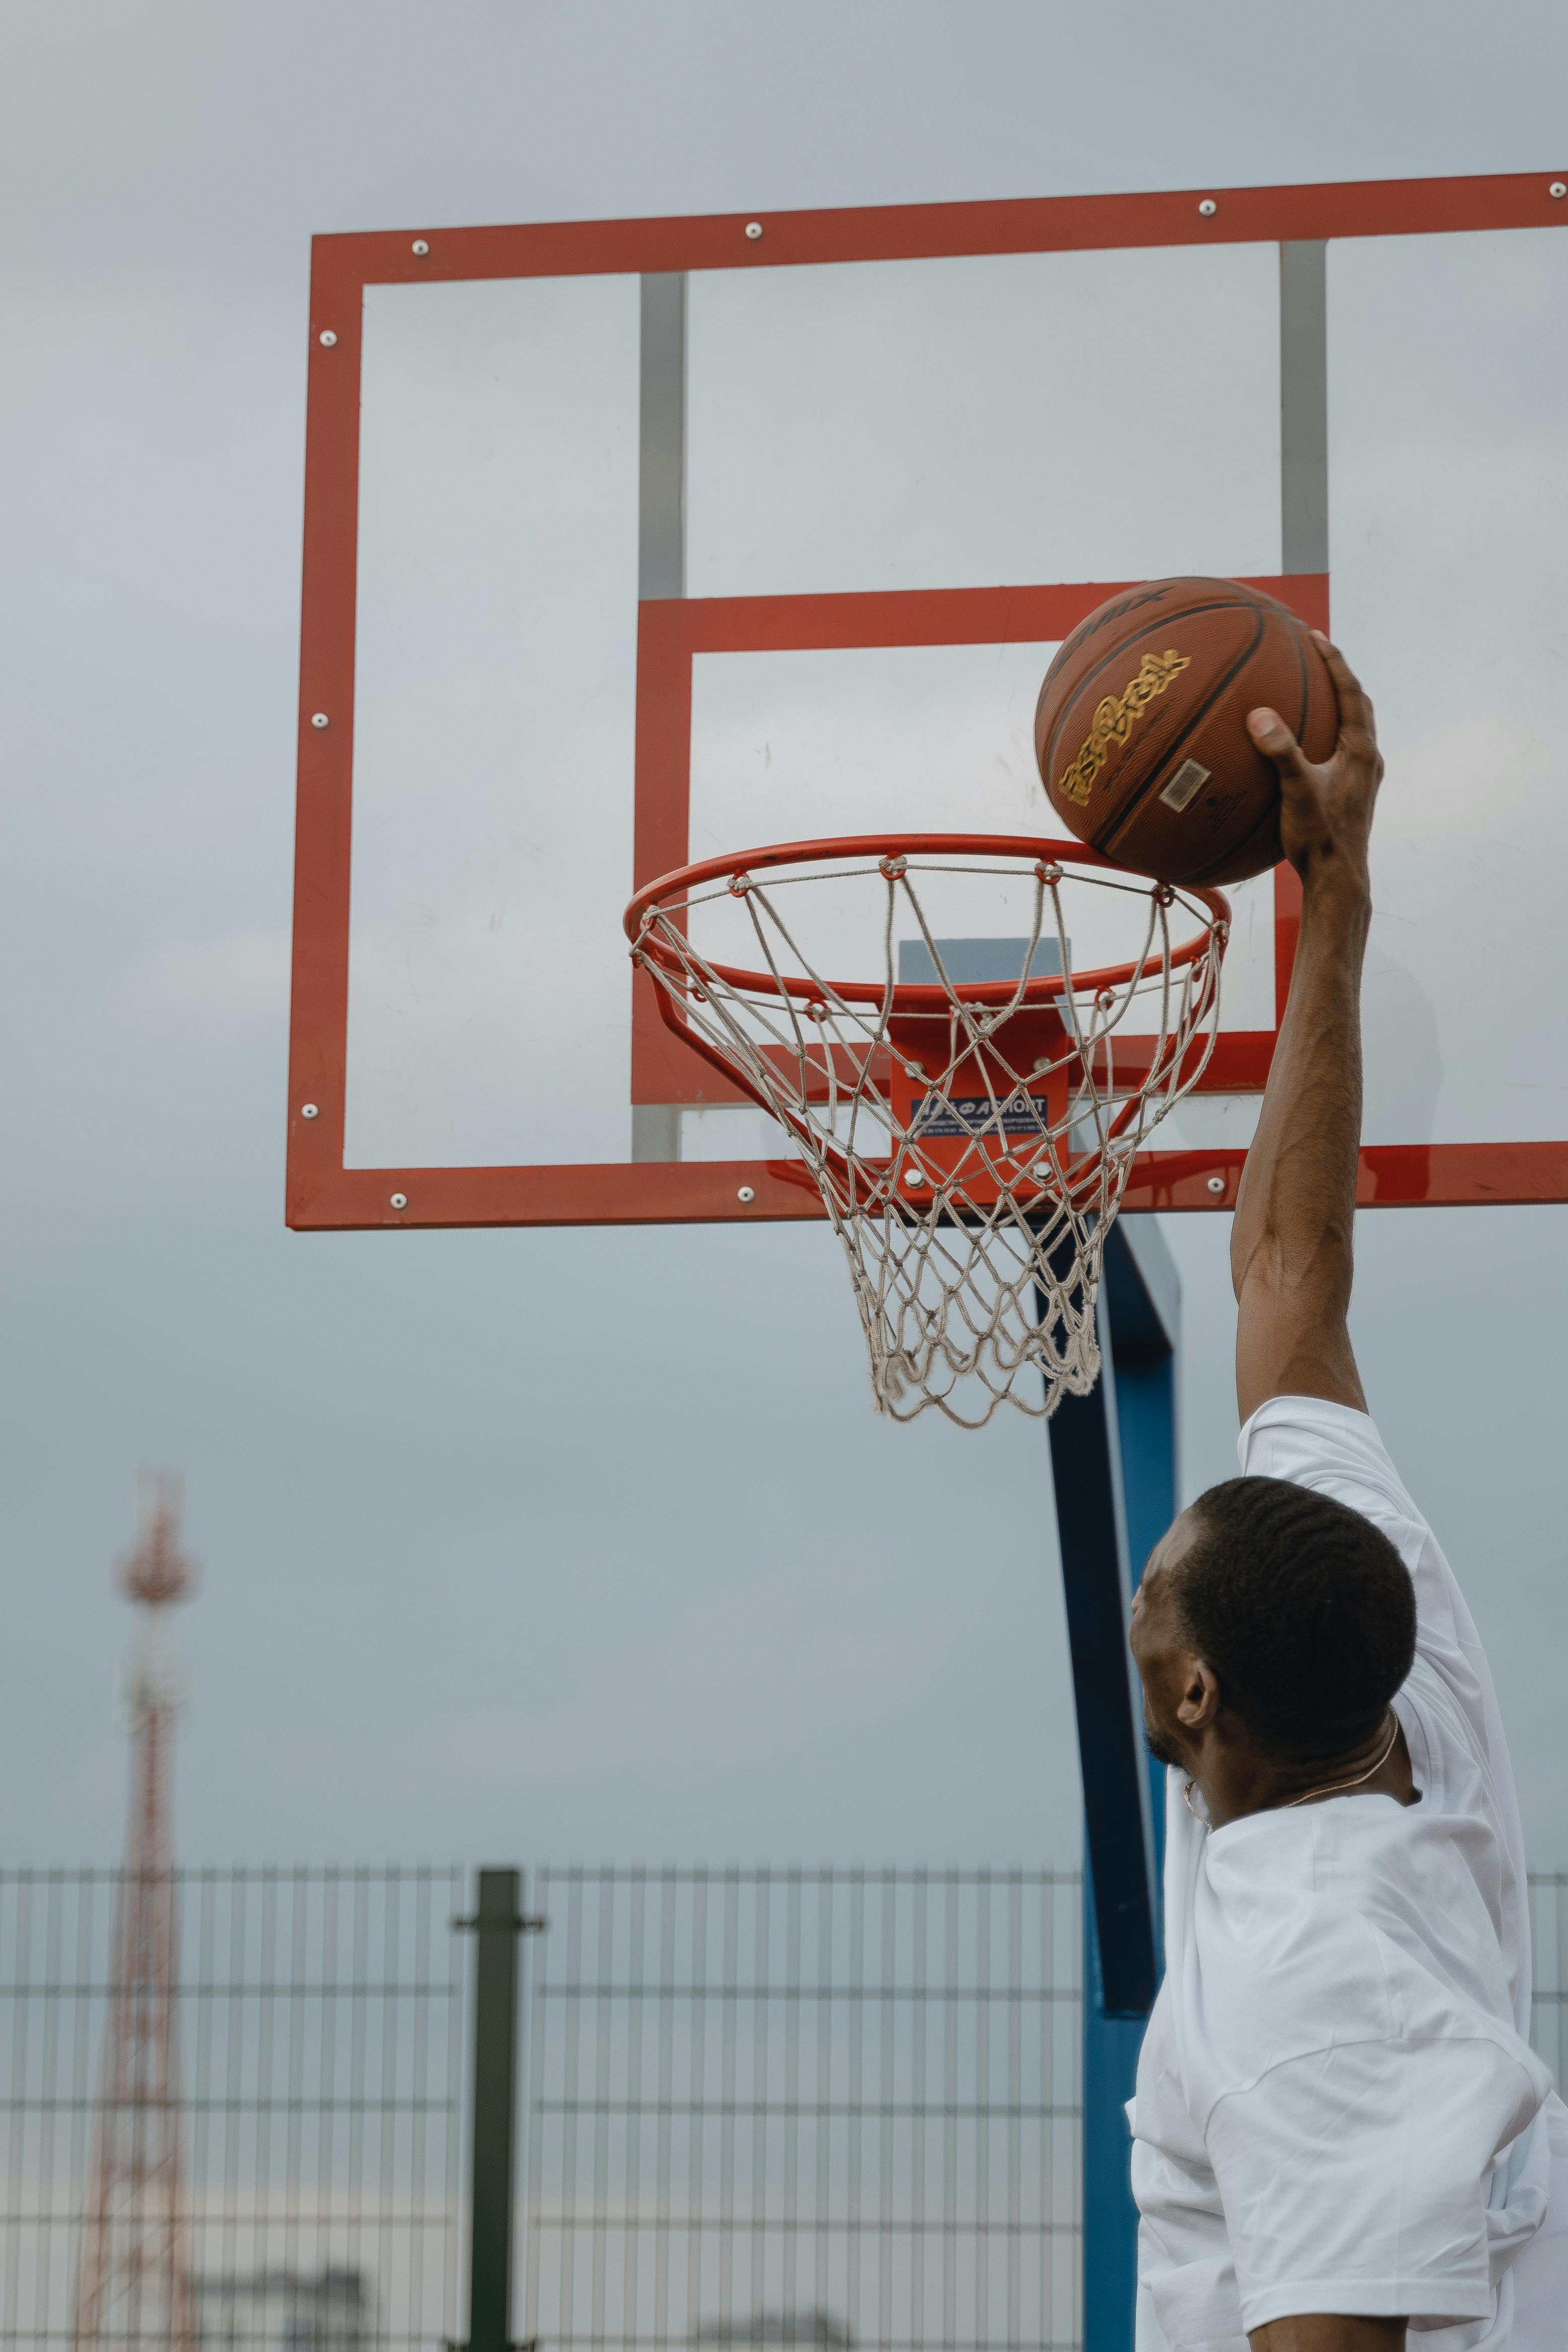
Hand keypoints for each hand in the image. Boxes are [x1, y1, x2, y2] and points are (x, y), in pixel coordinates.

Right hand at [1246, 634, 1382, 888]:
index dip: (1333, 661)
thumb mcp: (1297, 792)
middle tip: (1317, 655)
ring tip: (1314, 691)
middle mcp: (1369, 760)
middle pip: (1359, 704)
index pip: (1351, 692)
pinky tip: (1304, 744)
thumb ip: (1281, 752)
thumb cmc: (1320, 839)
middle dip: (1338, 677)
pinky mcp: (1354, 794)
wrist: (1339, 880)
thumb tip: (1260, 716)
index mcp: (1361, 751)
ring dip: (1338, 704)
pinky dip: (1328, 734)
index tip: (1315, 636)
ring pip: (1355, 727)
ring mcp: (1364, 778)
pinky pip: (1343, 750)